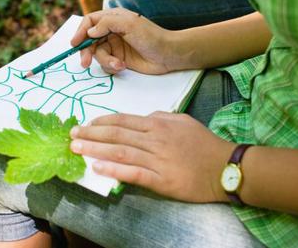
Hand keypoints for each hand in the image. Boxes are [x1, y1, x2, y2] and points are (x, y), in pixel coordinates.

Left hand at [70, 112, 236, 202]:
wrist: (225, 167)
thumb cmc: (204, 144)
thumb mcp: (183, 121)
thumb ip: (161, 117)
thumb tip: (144, 117)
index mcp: (158, 124)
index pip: (123, 121)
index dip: (101, 122)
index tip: (86, 124)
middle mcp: (154, 139)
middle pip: (116, 135)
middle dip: (91, 134)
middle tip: (72, 135)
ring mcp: (157, 160)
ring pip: (120, 152)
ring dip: (95, 150)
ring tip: (77, 149)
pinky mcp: (161, 180)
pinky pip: (133, 174)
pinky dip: (113, 171)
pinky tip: (98, 168)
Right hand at [71, 8, 181, 74]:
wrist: (169, 55)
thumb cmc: (151, 36)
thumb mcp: (128, 24)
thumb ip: (107, 24)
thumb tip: (90, 32)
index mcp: (113, 17)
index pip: (90, 21)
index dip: (80, 31)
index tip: (75, 44)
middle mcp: (112, 30)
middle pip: (89, 40)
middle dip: (87, 51)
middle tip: (85, 63)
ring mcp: (115, 45)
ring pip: (98, 54)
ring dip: (105, 61)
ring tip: (119, 65)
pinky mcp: (119, 59)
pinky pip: (106, 64)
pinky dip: (112, 66)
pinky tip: (123, 67)